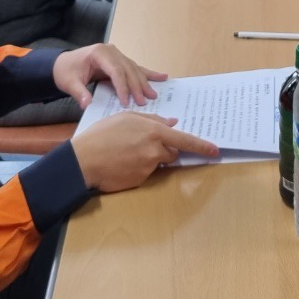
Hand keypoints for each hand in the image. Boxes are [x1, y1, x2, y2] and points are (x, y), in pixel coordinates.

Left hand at [53, 43, 163, 108]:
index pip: (116, 70)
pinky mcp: (119, 60)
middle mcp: (111, 51)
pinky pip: (135, 67)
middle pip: (128, 69)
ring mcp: (117, 54)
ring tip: (153, 95)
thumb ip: (79, 92)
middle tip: (143, 102)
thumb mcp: (69, 82)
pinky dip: (148, 73)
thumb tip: (87, 104)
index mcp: (100, 53)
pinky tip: (162, 76)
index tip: (126, 101)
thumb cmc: (66, 71)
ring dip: (144, 82)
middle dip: (137, 86)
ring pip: (134, 69)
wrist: (62, 64)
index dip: (123, 86)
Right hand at [72, 112, 218, 191]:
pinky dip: (139, 168)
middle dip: (164, 149)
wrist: (83, 160)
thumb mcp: (126, 117)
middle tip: (141, 144)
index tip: (215, 151)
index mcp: (154, 132)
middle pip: (172, 152)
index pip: (185, 140)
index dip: (202, 146)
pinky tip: (122, 163)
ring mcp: (148, 168)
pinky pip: (146, 173)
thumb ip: (152, 120)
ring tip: (127, 152)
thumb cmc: (103, 134)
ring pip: (158, 163)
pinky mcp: (140, 181)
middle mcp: (155, 151)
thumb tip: (172, 123)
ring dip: (150, 158)